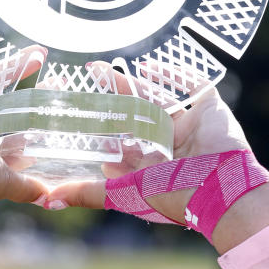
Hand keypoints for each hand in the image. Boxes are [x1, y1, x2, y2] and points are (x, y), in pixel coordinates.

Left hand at [45, 64, 249, 221]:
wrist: (222, 187)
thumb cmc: (174, 194)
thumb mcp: (124, 193)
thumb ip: (89, 193)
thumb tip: (47, 201)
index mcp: (148, 163)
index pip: (117, 139)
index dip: (97, 124)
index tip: (73, 108)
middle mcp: (166, 144)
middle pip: (134, 114)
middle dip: (110, 97)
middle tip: (86, 77)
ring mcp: (187, 125)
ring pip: (156, 98)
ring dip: (132, 83)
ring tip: (103, 69)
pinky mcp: (208, 108)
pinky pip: (192, 85)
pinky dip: (174, 74)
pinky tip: (149, 67)